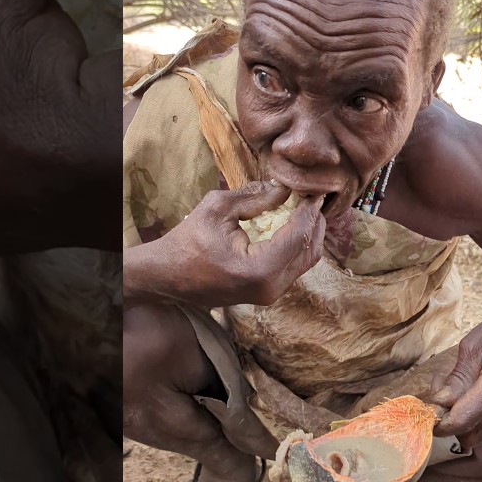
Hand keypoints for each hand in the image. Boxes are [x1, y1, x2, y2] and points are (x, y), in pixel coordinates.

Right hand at [126, 182, 325, 307]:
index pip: (299, 235)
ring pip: (306, 260)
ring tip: (305, 206)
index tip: (313, 188)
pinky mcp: (267, 293)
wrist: (167, 276)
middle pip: (310, 250)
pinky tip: (294, 223)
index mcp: (260, 269)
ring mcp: (270, 294)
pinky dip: (299, 244)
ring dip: (310, 232)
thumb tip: (285, 187)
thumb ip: (255, 197)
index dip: (309, 210)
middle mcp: (271, 288)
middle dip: (315, 221)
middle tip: (313, 195)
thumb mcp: (218, 208)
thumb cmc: (187, 241)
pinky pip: (294, 267)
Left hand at [428, 302, 481, 448]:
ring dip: (458, 417)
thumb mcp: (474, 345)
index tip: (425, 406)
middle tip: (439, 386)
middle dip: (446, 416)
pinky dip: (470, 417)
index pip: (461, 421)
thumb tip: (439, 403)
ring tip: (455, 386)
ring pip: (473, 435)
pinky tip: (469, 394)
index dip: (437, 420)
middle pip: (465, 431)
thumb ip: (457, 377)